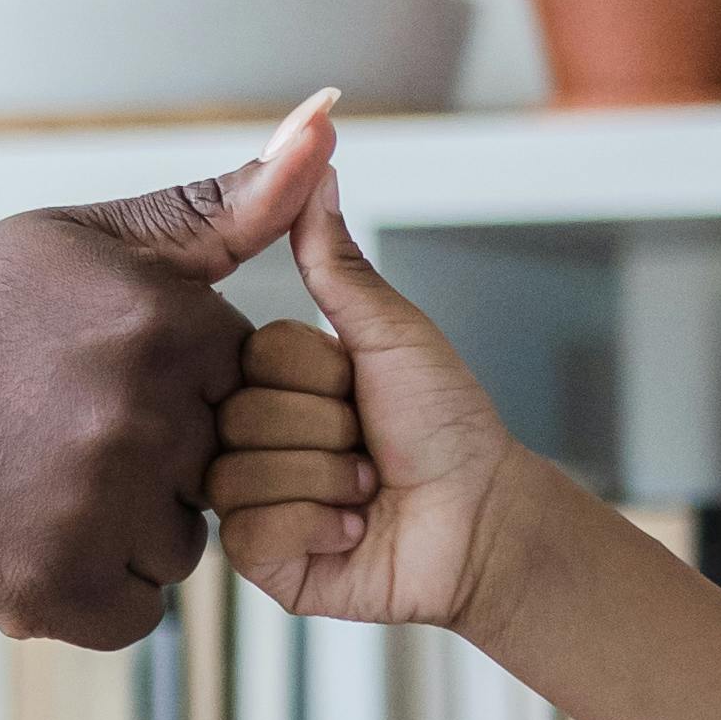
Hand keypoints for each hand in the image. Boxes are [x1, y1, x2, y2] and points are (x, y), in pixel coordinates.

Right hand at [0, 94, 339, 646]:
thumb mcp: (78, 240)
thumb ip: (215, 205)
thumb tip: (328, 127)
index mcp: (160, 318)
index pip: (241, 376)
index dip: (174, 379)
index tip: (93, 369)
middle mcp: (139, 411)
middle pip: (216, 462)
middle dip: (155, 455)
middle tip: (51, 429)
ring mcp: (97, 505)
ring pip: (181, 544)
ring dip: (127, 529)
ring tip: (34, 481)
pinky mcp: (57, 586)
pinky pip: (138, 612)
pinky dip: (93, 591)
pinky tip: (29, 534)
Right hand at [206, 178, 514, 628]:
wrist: (481, 518)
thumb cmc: (447, 425)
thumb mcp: (392, 333)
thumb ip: (337, 261)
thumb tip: (315, 163)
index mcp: (274, 379)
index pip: (252, 354)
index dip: (316, 374)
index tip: (360, 390)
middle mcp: (250, 435)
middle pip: (240, 414)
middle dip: (326, 430)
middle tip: (369, 446)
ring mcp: (249, 498)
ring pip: (239, 473)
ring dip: (327, 481)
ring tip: (365, 490)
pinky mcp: (258, 557)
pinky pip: (250, 530)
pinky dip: (317, 526)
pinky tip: (351, 530)